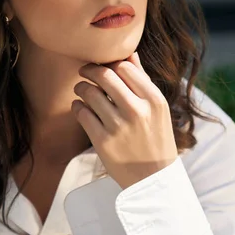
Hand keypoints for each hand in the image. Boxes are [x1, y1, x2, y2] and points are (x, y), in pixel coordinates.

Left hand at [72, 51, 177, 188]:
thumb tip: (129, 54)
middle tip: (84, 71)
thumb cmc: (156, 139)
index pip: (125, 67)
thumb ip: (142, 80)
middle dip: (90, 69)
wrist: (153, 180)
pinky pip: (81, 113)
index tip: (103, 66)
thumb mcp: (157, 109)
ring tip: (82, 90)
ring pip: (90, 92)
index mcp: (154, 100)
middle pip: (105, 75)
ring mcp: (119, 126)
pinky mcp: (102, 142)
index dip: (110, 63)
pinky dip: (77, 106)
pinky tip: (81, 107)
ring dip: (81, 87)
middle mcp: (137, 110)